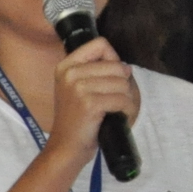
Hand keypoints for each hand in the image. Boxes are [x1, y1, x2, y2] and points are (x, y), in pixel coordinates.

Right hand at [48, 37, 139, 165]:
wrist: (66, 147)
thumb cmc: (75, 119)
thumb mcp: (76, 88)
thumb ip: (95, 71)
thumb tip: (125, 67)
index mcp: (66, 66)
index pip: (100, 44)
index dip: (113, 59)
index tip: (110, 77)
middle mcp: (70, 73)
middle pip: (115, 65)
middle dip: (123, 83)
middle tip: (115, 99)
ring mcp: (78, 88)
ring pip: (121, 83)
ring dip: (126, 98)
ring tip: (116, 109)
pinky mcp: (90, 104)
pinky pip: (122, 99)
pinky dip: (126, 110)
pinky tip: (118, 117)